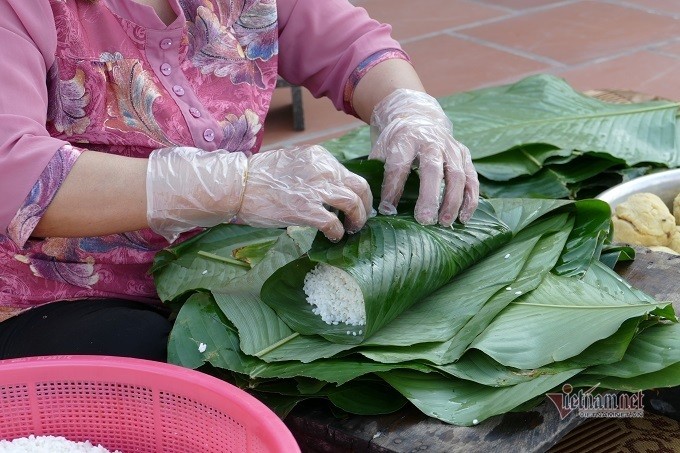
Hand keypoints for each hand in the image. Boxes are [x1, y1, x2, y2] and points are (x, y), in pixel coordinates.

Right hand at [235, 146, 371, 240]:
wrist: (239, 185)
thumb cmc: (260, 176)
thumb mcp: (293, 162)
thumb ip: (313, 171)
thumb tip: (326, 187)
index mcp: (320, 157)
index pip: (348, 174)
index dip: (355, 192)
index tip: (354, 203)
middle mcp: (323, 170)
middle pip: (360, 187)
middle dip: (365, 205)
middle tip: (360, 218)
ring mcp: (316, 190)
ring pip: (353, 204)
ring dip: (357, 219)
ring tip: (352, 229)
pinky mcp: (307, 210)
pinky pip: (334, 223)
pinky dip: (338, 232)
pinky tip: (333, 237)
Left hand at [369, 88, 478, 225]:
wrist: (418, 117)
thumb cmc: (397, 141)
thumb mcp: (381, 149)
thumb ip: (377, 173)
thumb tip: (375, 208)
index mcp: (406, 139)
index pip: (399, 165)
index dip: (393, 188)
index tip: (388, 209)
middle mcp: (431, 141)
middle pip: (433, 169)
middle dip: (429, 196)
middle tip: (425, 220)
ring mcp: (451, 148)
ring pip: (457, 175)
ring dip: (453, 201)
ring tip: (444, 223)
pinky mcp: (464, 155)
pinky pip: (471, 178)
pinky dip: (470, 199)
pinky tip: (463, 218)